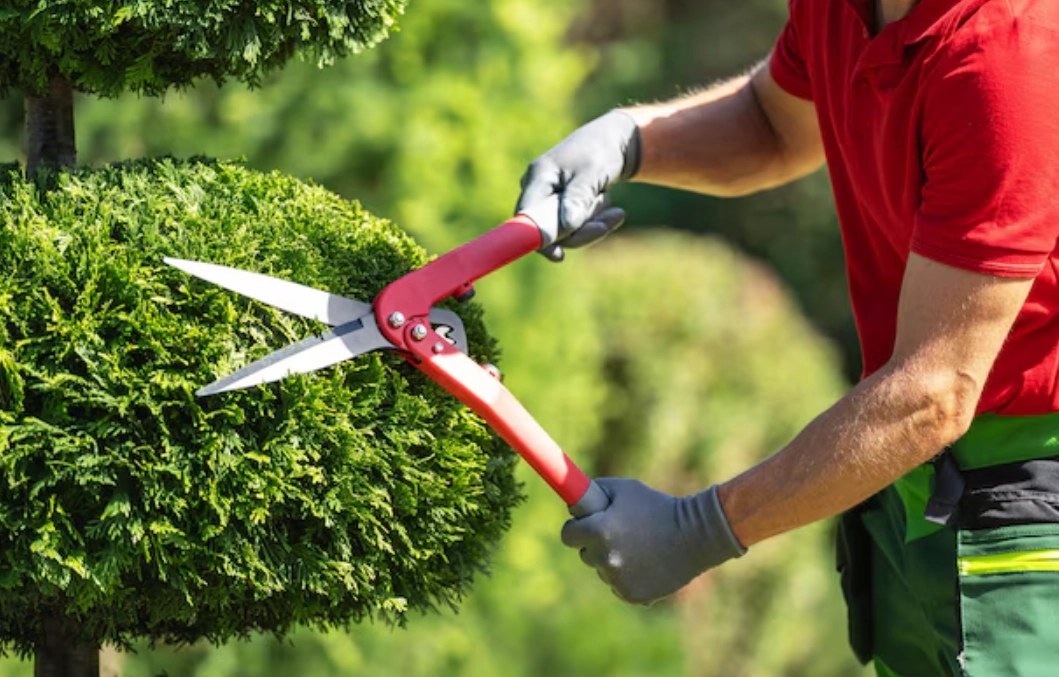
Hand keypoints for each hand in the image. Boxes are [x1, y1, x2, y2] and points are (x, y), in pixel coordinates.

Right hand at [516, 110, 640, 261]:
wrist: (614, 140)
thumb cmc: (601, 151)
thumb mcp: (592, 173)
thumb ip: (578, 198)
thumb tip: (567, 226)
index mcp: (538, 176)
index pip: (526, 215)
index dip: (538, 238)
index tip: (559, 255)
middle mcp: (538, 189)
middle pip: (549, 228)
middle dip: (581, 231)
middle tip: (610, 223)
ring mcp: (549, 199)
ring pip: (566, 230)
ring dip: (593, 225)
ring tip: (616, 210)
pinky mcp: (562, 206)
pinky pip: (575, 226)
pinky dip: (595, 222)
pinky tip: (614, 211)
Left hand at [561, 479, 745, 604]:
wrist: (694, 536)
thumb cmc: (657, 507)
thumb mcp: (626, 488)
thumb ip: (595, 491)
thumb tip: (575, 502)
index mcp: (599, 531)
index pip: (568, 535)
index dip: (576, 528)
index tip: (584, 525)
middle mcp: (605, 558)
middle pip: (585, 554)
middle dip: (595, 544)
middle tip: (618, 534)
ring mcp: (618, 580)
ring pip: (603, 570)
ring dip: (613, 561)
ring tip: (640, 548)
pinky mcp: (632, 595)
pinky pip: (618, 586)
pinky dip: (628, 577)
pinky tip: (646, 564)